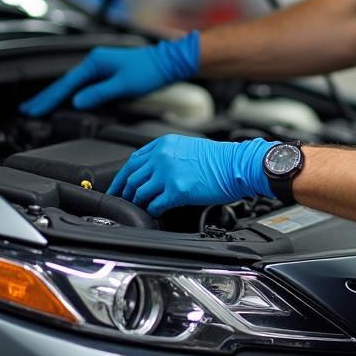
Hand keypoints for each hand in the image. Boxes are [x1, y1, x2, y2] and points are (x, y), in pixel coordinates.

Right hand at [19, 31, 199, 115]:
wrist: (168, 62)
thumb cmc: (149, 70)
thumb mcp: (123, 84)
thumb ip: (99, 93)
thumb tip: (78, 101)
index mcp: (95, 62)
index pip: (66, 84)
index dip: (49, 98)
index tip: (34, 109)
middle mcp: (95, 61)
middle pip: (64, 83)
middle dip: (46, 97)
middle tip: (27, 109)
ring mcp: (100, 66)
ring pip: (72, 84)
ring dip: (56, 95)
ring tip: (40, 106)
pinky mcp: (106, 72)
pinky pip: (81, 84)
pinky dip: (70, 93)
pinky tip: (65, 99)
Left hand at [107, 135, 276, 215]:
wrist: (236, 165)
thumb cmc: (218, 158)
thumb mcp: (187, 146)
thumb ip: (166, 155)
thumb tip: (152, 171)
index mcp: (163, 144)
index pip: (132, 161)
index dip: (122, 177)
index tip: (118, 186)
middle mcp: (162, 157)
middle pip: (131, 177)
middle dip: (125, 192)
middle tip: (123, 202)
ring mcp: (168, 173)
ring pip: (139, 192)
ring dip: (138, 202)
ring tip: (141, 208)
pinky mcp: (177, 190)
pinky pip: (154, 204)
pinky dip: (152, 210)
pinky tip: (156, 212)